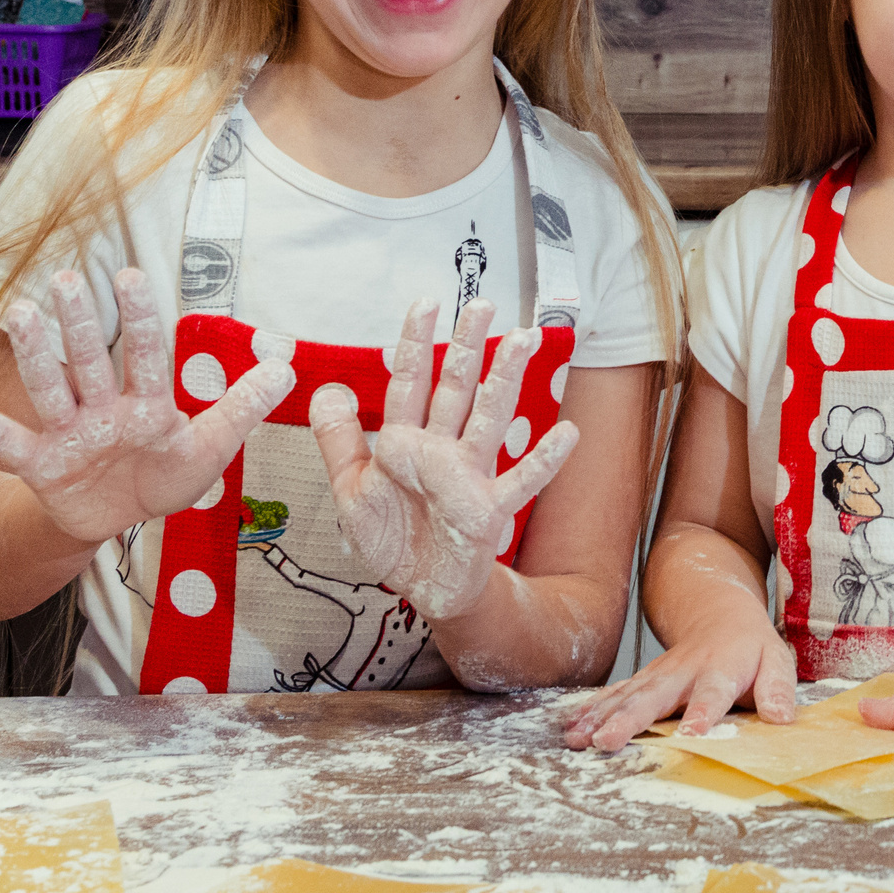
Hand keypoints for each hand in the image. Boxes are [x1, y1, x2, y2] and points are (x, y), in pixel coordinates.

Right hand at [0, 268, 291, 547]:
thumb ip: (241, 409)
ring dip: (34, 354)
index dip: (140, 317)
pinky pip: (7, 443)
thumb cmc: (164, 476)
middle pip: (90, 361)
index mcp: (147, 404)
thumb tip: (287, 369)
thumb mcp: (209, 448)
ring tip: (21, 314)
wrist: (118, 520)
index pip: (145, 355)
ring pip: (49, 389)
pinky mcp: (40, 464)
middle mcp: (102, 409)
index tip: (131, 275)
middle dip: (81, 323)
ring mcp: (68, 434)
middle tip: (69, 277)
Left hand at [311, 298, 577, 621]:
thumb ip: (338, 439)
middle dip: (467, 344)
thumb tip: (328, 388)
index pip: (410, 381)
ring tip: (523, 341)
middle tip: (481, 305)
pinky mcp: (489, 509)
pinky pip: (520, 481)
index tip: (425, 304)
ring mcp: (468, 476)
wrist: (421, 588)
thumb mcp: (349, 488)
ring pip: (489, 418)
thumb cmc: (391, 538)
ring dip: (505, 379)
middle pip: (456, 387)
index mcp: (404, 442)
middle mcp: (440, 450)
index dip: (415, 343)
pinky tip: (565, 434)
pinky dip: (542, 459)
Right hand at [560, 602, 796, 750]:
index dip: (702, 714)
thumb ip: (778, 689)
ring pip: (627, 696)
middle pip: (656, 696)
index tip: (690, 736)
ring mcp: (658, 674)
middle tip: (607, 742)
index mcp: (721, 668)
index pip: (712, 693)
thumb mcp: (777, 662)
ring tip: (579, 740)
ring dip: (601, 717)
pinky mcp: (642, 680)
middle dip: (630, 719)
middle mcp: (684, 671)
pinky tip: (570, 727)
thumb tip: (783, 718)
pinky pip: (614, 694)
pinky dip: (592, 709)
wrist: (719, 612)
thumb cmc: (751, 647)